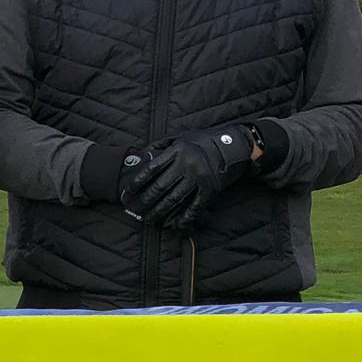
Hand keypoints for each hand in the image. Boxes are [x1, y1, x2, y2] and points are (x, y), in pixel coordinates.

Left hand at [123, 125, 256, 229]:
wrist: (233, 146)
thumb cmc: (202, 142)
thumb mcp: (180, 137)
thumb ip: (160, 146)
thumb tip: (141, 156)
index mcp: (177, 151)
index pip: (151, 169)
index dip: (137, 182)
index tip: (128, 192)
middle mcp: (186, 165)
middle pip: (160, 187)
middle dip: (145, 202)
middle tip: (136, 211)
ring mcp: (198, 178)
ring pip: (174, 199)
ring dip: (159, 212)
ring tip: (149, 219)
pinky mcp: (210, 189)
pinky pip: (194, 207)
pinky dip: (183, 218)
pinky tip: (174, 225)